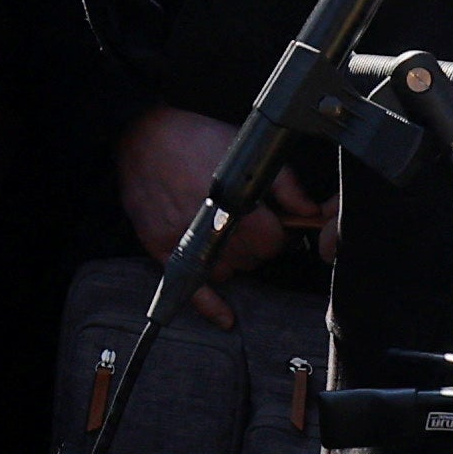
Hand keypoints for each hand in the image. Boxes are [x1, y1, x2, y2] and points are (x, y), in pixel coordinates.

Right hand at [116, 107, 316, 326]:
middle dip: (258, 243)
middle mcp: (208, 225)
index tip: (275, 221)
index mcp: (231, 200)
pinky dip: (210, 306)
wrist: (143, 136)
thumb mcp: (242, 148)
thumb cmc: (193, 138)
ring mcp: (183, 240)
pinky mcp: (162, 248)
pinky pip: (191, 289)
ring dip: (234, 260)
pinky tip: (226, 317)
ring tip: (229, 235)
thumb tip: (309, 210)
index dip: (278, 230)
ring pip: (228, 272)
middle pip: (253, 258)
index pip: (272, 240)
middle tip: (252, 224)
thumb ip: (282, 181)